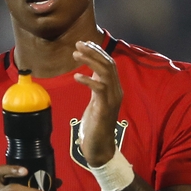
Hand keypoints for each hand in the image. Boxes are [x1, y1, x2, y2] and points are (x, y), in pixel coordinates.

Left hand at [73, 40, 122, 165]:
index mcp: (114, 88)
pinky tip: (76, 77)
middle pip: (108, 64)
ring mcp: (112, 100)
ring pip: (105, 73)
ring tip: (75, 54)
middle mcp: (116, 91)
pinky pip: (99, 89)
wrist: (100, 146)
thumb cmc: (95, 124)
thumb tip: (91, 71)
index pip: (109, 64)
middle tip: (78, 44)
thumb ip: (96, 85)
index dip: (98, 52)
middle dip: (93, 52)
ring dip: (90, 61)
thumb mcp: (96, 100)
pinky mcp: (105, 108)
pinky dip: (88, 80)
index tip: (84, 43)